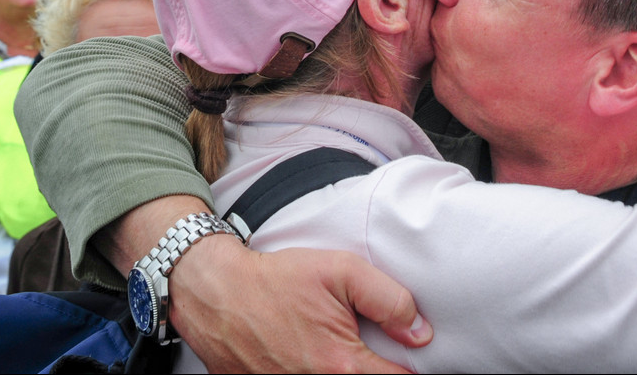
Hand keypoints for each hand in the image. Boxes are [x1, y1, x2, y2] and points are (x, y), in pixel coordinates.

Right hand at [171, 236, 430, 372]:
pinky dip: (308, 372)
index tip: (402, 356)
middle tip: (361, 347)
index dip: (404, 368)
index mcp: (342, 365)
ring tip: (329, 348)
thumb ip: (389, 300)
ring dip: (340, 370)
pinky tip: (303, 355)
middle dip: (370, 367)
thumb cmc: (276, 280)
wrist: (216, 292)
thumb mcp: (341, 271)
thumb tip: (420, 333)